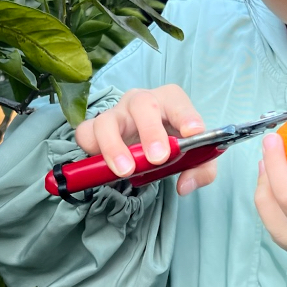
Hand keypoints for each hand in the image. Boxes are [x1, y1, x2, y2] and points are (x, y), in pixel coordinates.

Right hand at [74, 86, 216, 196]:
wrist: (149, 144)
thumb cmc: (173, 143)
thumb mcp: (196, 157)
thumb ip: (201, 171)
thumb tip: (184, 185)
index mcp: (169, 101)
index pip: (178, 100)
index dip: (186, 115)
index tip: (193, 133)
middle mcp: (141, 101)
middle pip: (142, 104)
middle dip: (150, 131)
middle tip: (158, 158)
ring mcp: (116, 113)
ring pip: (107, 120)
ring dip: (115, 146)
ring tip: (126, 170)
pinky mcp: (95, 128)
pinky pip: (85, 133)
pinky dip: (91, 148)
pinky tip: (101, 164)